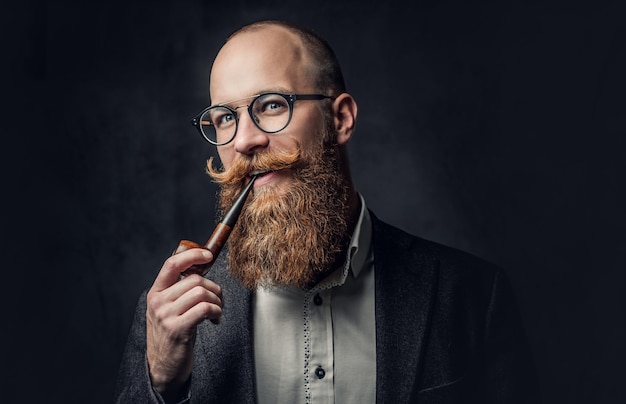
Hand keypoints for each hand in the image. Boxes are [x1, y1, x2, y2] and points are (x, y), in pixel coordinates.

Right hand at [146, 248, 222, 396]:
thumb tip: (201, 265)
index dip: (192, 255)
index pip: (172, 263)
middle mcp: (158, 302)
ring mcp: (166, 316)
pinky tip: (214, 320)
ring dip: (217, 302)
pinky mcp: (177, 329)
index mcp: (156, 292)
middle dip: (214, 288)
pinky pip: (205, 309)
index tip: (208, 255)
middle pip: (195, 279)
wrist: (163, 367)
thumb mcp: (170, 308)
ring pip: (202, 293)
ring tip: (217, 312)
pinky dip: (216, 312)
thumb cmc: (173, 334)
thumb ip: (180, 289)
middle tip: (218, 300)